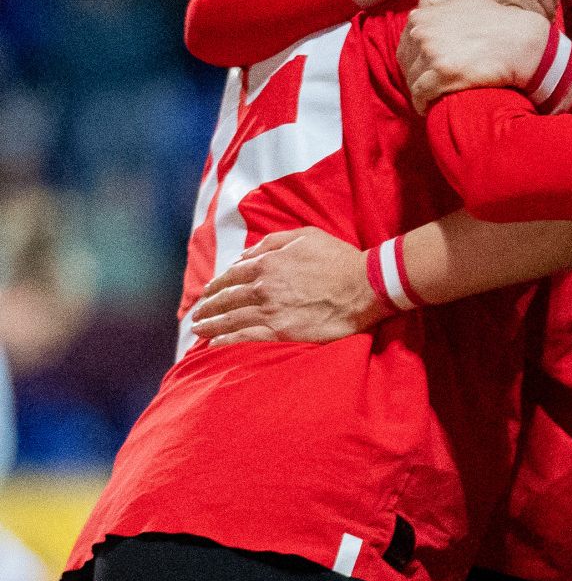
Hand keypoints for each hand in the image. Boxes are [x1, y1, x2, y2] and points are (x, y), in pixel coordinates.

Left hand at [184, 227, 381, 345]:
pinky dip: (227, 341)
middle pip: (226, 299)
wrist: (366, 286)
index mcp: (266, 264)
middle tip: (196, 314)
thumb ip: (272, 242)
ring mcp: (271, 312)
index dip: (217, 285)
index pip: (232, 275)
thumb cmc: (340, 259)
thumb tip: (245, 255)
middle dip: (208, 306)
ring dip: (210, 325)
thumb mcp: (306, 236)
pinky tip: (215, 344)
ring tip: (198, 330)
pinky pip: (246, 338)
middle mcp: (262, 288)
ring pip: (231, 319)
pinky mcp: (282, 332)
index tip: (208, 292)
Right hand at [364, 0, 556, 12]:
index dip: (534, 11)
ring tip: (496, 29)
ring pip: (529, 22)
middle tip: (507, 27)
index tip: (517, 16)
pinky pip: (512, 25)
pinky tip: (488, 27)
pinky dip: (503, 29)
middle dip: (527, 20)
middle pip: (545, 14)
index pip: (551, 1)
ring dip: (515, 28)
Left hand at [402, 0, 558, 110]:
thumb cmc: (499, 21)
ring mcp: (431, 53)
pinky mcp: (442, 74)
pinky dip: (423, 104)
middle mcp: (422, 31)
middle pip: (406, 62)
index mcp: (422, 14)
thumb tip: (420, 9)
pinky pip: (421, 95)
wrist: (523, 42)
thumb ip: (437, 0)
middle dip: (417, 74)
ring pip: (412, 80)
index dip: (417, 58)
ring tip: (434, 98)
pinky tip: (431, 108)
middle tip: (432, 86)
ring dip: (421, 91)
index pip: (406, 43)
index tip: (428, 69)